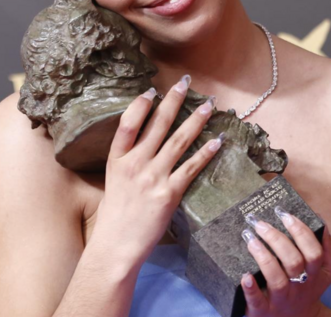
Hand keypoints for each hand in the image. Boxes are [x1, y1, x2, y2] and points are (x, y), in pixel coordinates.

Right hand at [89, 75, 223, 265]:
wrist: (117, 246)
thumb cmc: (116, 214)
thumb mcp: (114, 180)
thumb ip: (129, 159)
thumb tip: (147, 139)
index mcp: (117, 159)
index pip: (128, 124)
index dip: (140, 105)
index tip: (152, 90)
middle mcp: (134, 165)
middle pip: (157, 126)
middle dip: (173, 101)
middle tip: (185, 83)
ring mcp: (152, 178)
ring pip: (178, 142)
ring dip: (196, 122)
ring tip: (209, 106)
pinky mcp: (169, 194)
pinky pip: (191, 168)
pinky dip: (205, 153)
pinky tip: (217, 141)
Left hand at [240, 209, 330, 316]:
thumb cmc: (306, 287)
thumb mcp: (324, 272)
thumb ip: (327, 247)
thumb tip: (319, 218)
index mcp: (317, 276)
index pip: (314, 252)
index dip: (301, 232)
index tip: (285, 215)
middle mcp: (301, 287)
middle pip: (294, 262)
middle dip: (277, 239)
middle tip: (260, 223)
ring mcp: (282, 300)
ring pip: (277, 279)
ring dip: (264, 256)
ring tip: (250, 238)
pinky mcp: (263, 311)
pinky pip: (257, 301)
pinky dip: (251, 288)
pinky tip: (245, 275)